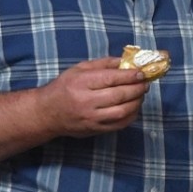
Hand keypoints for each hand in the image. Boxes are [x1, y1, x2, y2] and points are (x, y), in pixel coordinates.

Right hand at [35, 57, 150, 136]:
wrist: (47, 113)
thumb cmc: (64, 87)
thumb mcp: (79, 69)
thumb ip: (104, 64)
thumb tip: (127, 61)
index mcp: (81, 83)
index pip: (112, 78)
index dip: (130, 75)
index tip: (142, 72)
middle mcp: (86, 101)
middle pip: (120, 95)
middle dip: (137, 88)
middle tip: (145, 83)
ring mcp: (91, 118)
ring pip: (123, 111)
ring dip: (137, 102)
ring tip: (141, 94)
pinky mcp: (96, 130)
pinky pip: (120, 124)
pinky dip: (132, 115)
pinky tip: (134, 107)